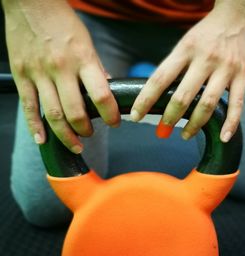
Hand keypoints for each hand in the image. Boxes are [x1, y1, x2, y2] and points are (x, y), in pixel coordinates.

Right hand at [3, 0, 119, 152]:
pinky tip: (42, 139)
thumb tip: (105, 89)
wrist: (30, 3)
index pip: (101, 95)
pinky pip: (28, 106)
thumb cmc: (63, 21)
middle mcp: (61, 68)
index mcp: (83, 59)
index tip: (115, 123)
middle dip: (85, 129)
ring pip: (52, 113)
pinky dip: (35, 126)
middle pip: (75, 111)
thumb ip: (96, 68)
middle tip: (91, 134)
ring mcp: (39, 73)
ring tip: (75, 144)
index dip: (110, 114)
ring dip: (65, 134)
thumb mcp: (87, 42)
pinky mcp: (21, 74)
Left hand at [131, 0, 244, 141]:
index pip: (160, 78)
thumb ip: (174, 66)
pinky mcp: (243, 75)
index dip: (146, 99)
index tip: (136, 115)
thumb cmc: (206, 33)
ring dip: (194, 124)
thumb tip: (158, 94)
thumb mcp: (185, 43)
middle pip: (183, 95)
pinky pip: (237, 104)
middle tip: (162, 131)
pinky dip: (231, 123)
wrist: (238, 14)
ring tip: (185, 135)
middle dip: (170, 117)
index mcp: (186, 49)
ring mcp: (225, 68)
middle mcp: (205, 59)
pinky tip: (224, 137)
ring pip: (207, 103)